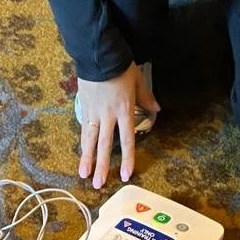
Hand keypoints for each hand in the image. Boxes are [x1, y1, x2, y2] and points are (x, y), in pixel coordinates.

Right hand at [77, 63, 159, 190]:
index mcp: (124, 110)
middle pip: (103, 146)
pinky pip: (84, 128)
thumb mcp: (138, 82)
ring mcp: (93, 112)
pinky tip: (81, 153)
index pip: (126, 140)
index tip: (125, 175)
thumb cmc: (121, 67)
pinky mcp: (83, 107)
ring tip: (83, 175)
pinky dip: (83, 142)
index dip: (126, 158)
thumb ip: (146, 98)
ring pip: (89, 140)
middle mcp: (108, 115)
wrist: (98, 54)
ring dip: (86, 159)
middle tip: (97, 185)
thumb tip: (157, 109)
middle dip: (101, 166)